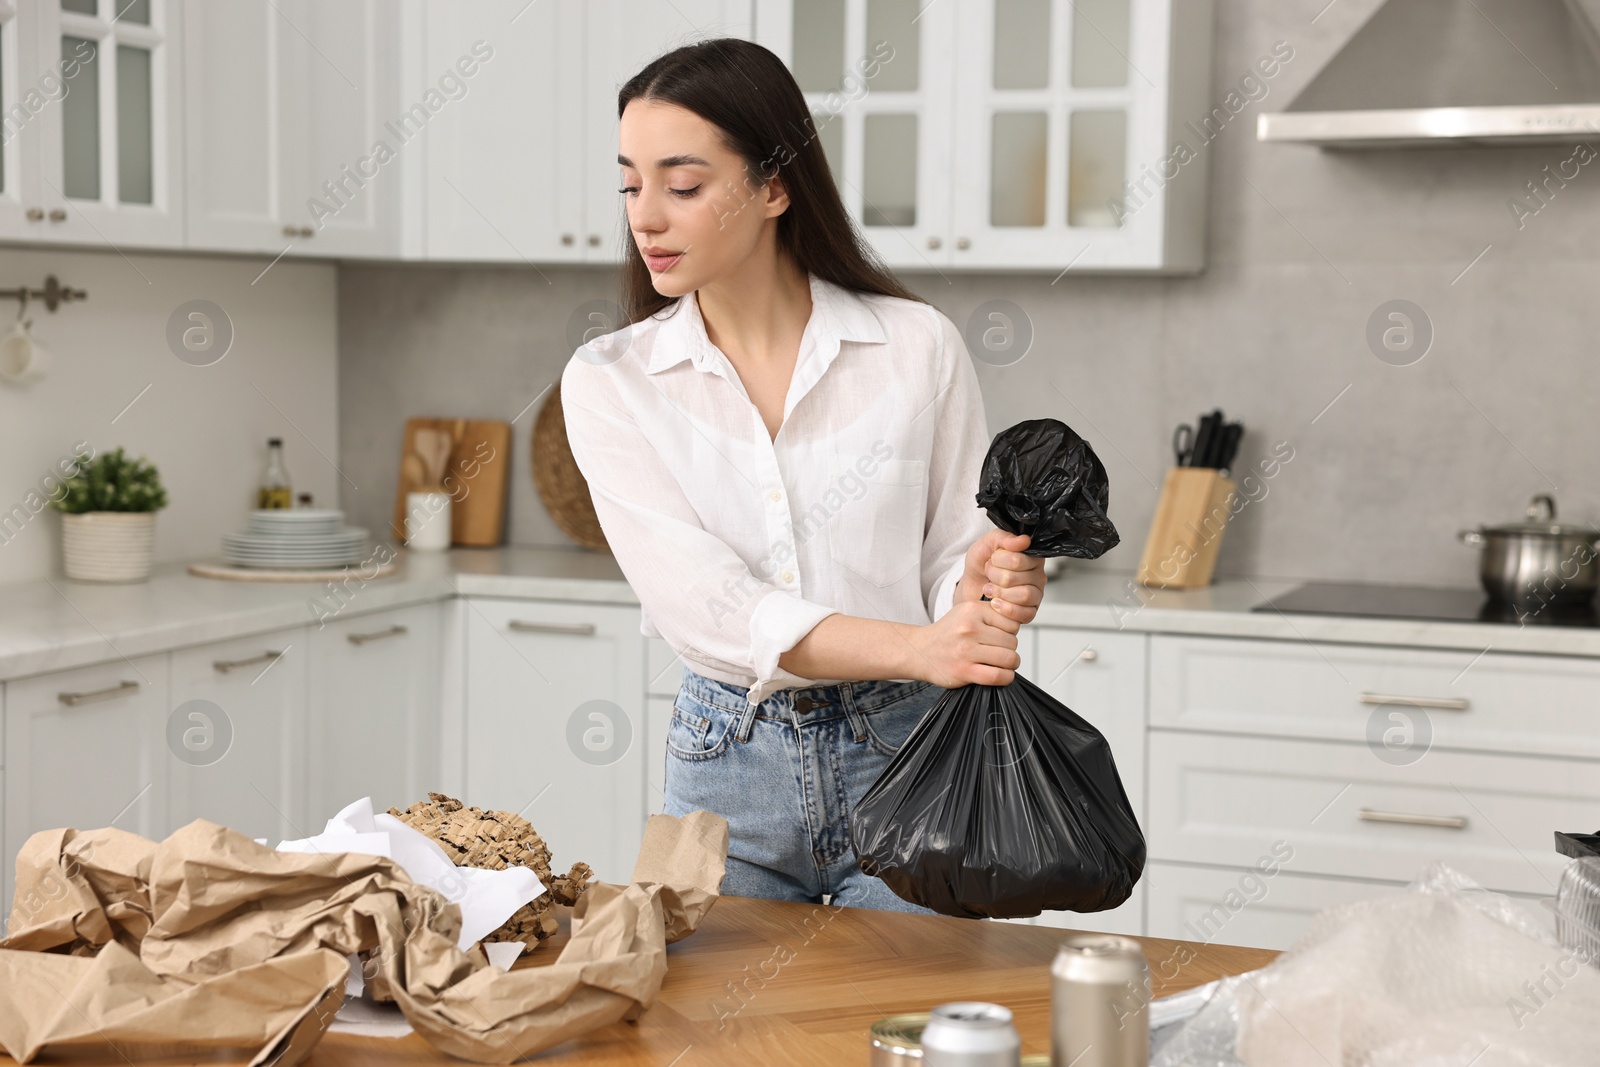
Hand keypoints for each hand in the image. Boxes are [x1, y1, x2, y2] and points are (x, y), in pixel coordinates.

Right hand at [903, 598, 1019, 687]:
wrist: (920, 651)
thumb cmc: (948, 634)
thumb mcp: (966, 612)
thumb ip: (991, 614)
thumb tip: (1019, 625)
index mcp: (972, 610)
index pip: (1012, 622)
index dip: (1010, 632)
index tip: (999, 637)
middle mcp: (969, 628)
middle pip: (1012, 641)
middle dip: (1009, 649)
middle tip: (997, 652)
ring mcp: (966, 650)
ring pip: (1009, 658)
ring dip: (1010, 664)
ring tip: (1000, 663)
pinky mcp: (964, 671)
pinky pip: (998, 676)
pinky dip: (1005, 678)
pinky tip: (1000, 675)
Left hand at [956, 529, 1046, 625]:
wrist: (971, 587)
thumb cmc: (981, 565)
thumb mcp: (986, 545)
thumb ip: (1003, 538)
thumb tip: (1024, 540)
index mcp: (1031, 556)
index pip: (1019, 559)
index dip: (999, 560)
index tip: (992, 559)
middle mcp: (1037, 575)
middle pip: (1020, 577)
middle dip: (996, 576)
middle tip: (989, 574)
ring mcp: (1036, 595)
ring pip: (1025, 595)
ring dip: (1001, 592)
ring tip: (990, 589)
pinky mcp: (1030, 612)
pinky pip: (1025, 613)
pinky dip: (1005, 609)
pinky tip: (994, 603)